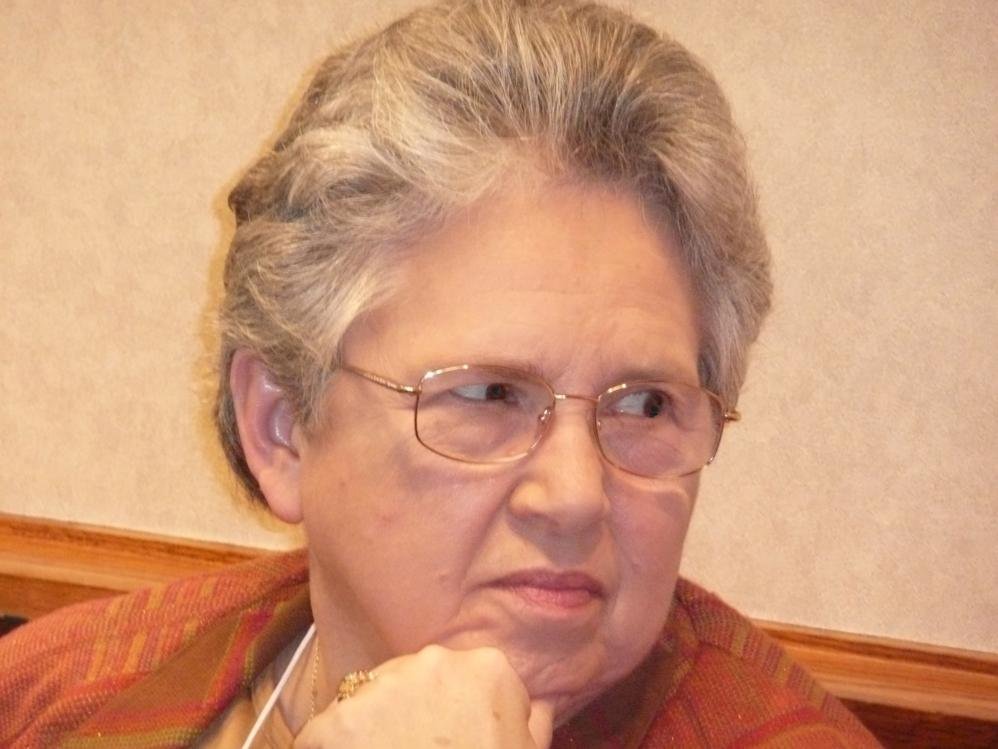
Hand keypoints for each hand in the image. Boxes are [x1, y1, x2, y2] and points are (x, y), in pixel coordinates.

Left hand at [293, 645, 553, 748]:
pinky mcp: (331, 725)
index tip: (452, 743)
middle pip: (408, 682)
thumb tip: (538, 704)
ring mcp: (376, 689)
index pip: (461, 678)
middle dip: (406, 714)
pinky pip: (322, 736)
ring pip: (364, 703)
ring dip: (369, 731)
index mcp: (487, 669)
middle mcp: (432, 662)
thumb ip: (532, 720)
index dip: (452, 714)